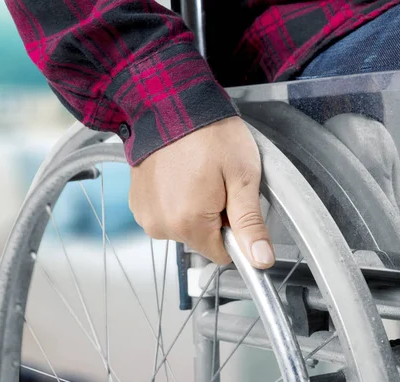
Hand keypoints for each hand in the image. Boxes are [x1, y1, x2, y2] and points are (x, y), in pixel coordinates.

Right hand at [129, 117, 274, 268]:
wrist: (173, 104)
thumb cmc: (210, 134)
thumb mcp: (242, 178)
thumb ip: (250, 224)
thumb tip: (261, 259)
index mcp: (188, 223)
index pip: (222, 254)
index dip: (234, 230)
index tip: (233, 203)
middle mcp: (161, 224)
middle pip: (203, 240)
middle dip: (215, 217)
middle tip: (217, 183)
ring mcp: (146, 214)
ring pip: (185, 228)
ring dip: (195, 208)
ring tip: (198, 175)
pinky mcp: (138, 203)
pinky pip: (167, 215)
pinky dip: (177, 200)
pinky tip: (182, 176)